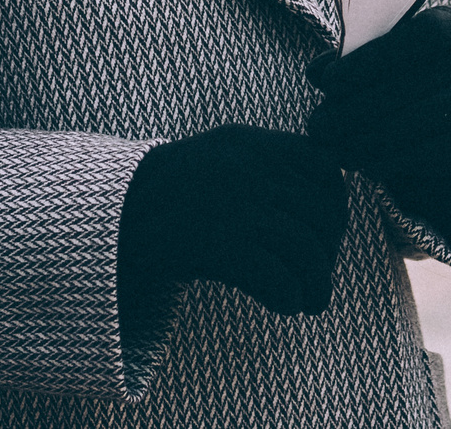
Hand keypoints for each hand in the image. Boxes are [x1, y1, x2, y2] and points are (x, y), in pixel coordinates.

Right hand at [119, 125, 347, 316]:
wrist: (112, 213)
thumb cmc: (171, 194)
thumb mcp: (222, 155)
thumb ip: (269, 166)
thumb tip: (329, 203)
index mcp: (252, 144)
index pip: (326, 168)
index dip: (338, 206)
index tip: (331, 234)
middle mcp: (249, 170)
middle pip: (321, 214)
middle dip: (330, 253)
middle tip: (321, 279)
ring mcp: (235, 206)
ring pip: (305, 249)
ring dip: (317, 284)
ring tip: (312, 302)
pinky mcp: (219, 245)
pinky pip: (277, 276)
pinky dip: (289, 297)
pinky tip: (285, 305)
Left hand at [308, 6, 450, 255]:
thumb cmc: (406, 71)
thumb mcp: (384, 54)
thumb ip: (351, 58)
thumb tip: (316, 73)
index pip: (418, 36)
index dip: (372, 59)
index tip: (328, 83)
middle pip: (415, 85)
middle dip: (357, 109)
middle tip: (317, 126)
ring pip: (424, 121)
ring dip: (371, 140)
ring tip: (334, 149)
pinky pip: (439, 153)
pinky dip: (397, 161)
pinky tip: (365, 165)